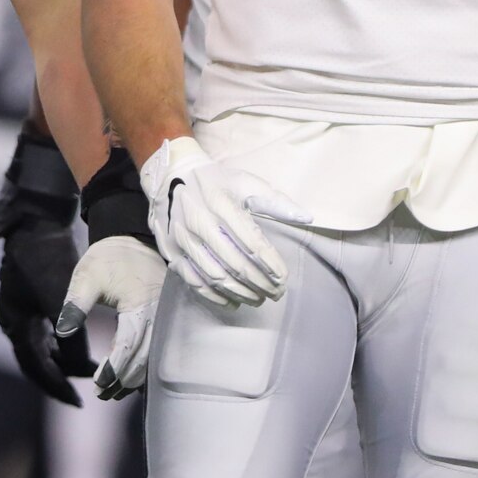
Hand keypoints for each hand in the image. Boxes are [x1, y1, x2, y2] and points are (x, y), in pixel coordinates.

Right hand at [0, 135, 93, 404]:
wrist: (37, 221)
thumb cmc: (48, 258)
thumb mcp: (63, 300)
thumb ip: (72, 337)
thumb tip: (84, 370)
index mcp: (15, 322)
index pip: (35, 367)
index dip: (56, 386)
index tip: (77, 401)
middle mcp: (10, 320)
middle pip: (32, 361)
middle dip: (54, 379)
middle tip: (76, 398)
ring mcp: (15, 309)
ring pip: (35, 348)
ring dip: (55, 363)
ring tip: (78, 375)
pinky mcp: (23, 298)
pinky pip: (37, 333)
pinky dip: (53, 345)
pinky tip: (69, 347)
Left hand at [56, 236, 165, 399]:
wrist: (132, 238)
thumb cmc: (108, 258)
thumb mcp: (86, 277)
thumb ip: (75, 305)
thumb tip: (62, 332)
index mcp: (138, 305)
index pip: (128, 345)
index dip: (115, 368)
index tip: (100, 383)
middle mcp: (157, 314)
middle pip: (144, 358)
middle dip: (123, 380)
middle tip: (102, 394)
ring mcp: (165, 317)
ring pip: (153, 356)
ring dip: (135, 377)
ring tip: (113, 392)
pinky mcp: (165, 318)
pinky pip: (158, 348)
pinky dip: (145, 364)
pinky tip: (131, 377)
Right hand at [140, 137, 308, 308]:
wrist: (170, 176)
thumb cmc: (215, 181)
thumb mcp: (245, 182)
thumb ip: (276, 201)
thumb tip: (307, 217)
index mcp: (221, 203)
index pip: (251, 242)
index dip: (270, 264)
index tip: (284, 277)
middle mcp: (200, 222)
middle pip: (235, 263)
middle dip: (260, 283)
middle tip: (276, 294)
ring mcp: (183, 239)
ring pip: (215, 275)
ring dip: (240, 292)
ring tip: (258, 299)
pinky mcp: (171, 250)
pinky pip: (193, 280)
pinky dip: (214, 295)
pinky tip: (231, 301)